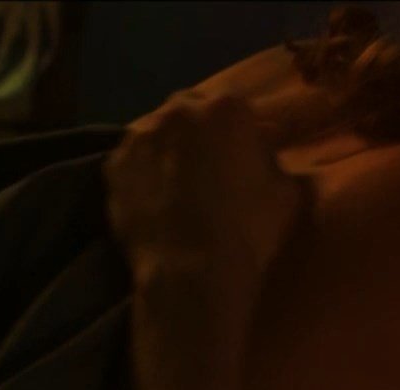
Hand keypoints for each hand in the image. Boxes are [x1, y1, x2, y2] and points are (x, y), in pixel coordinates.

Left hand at [104, 90, 307, 370]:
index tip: (241, 153)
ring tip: (176, 182)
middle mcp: (178, 110)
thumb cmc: (249, 230)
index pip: (234, 106)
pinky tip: (152, 198)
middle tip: (207, 165)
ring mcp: (139, 136)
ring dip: (167, 147)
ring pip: (156, 132)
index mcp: (227, 108)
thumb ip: (271, 158)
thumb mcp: (287, 190)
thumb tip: (261, 153)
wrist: (192, 273)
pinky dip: (142, 172)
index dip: (238, 130)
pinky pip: (132, 161)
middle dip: (198, 130)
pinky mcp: (112, 166)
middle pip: (189, 110)